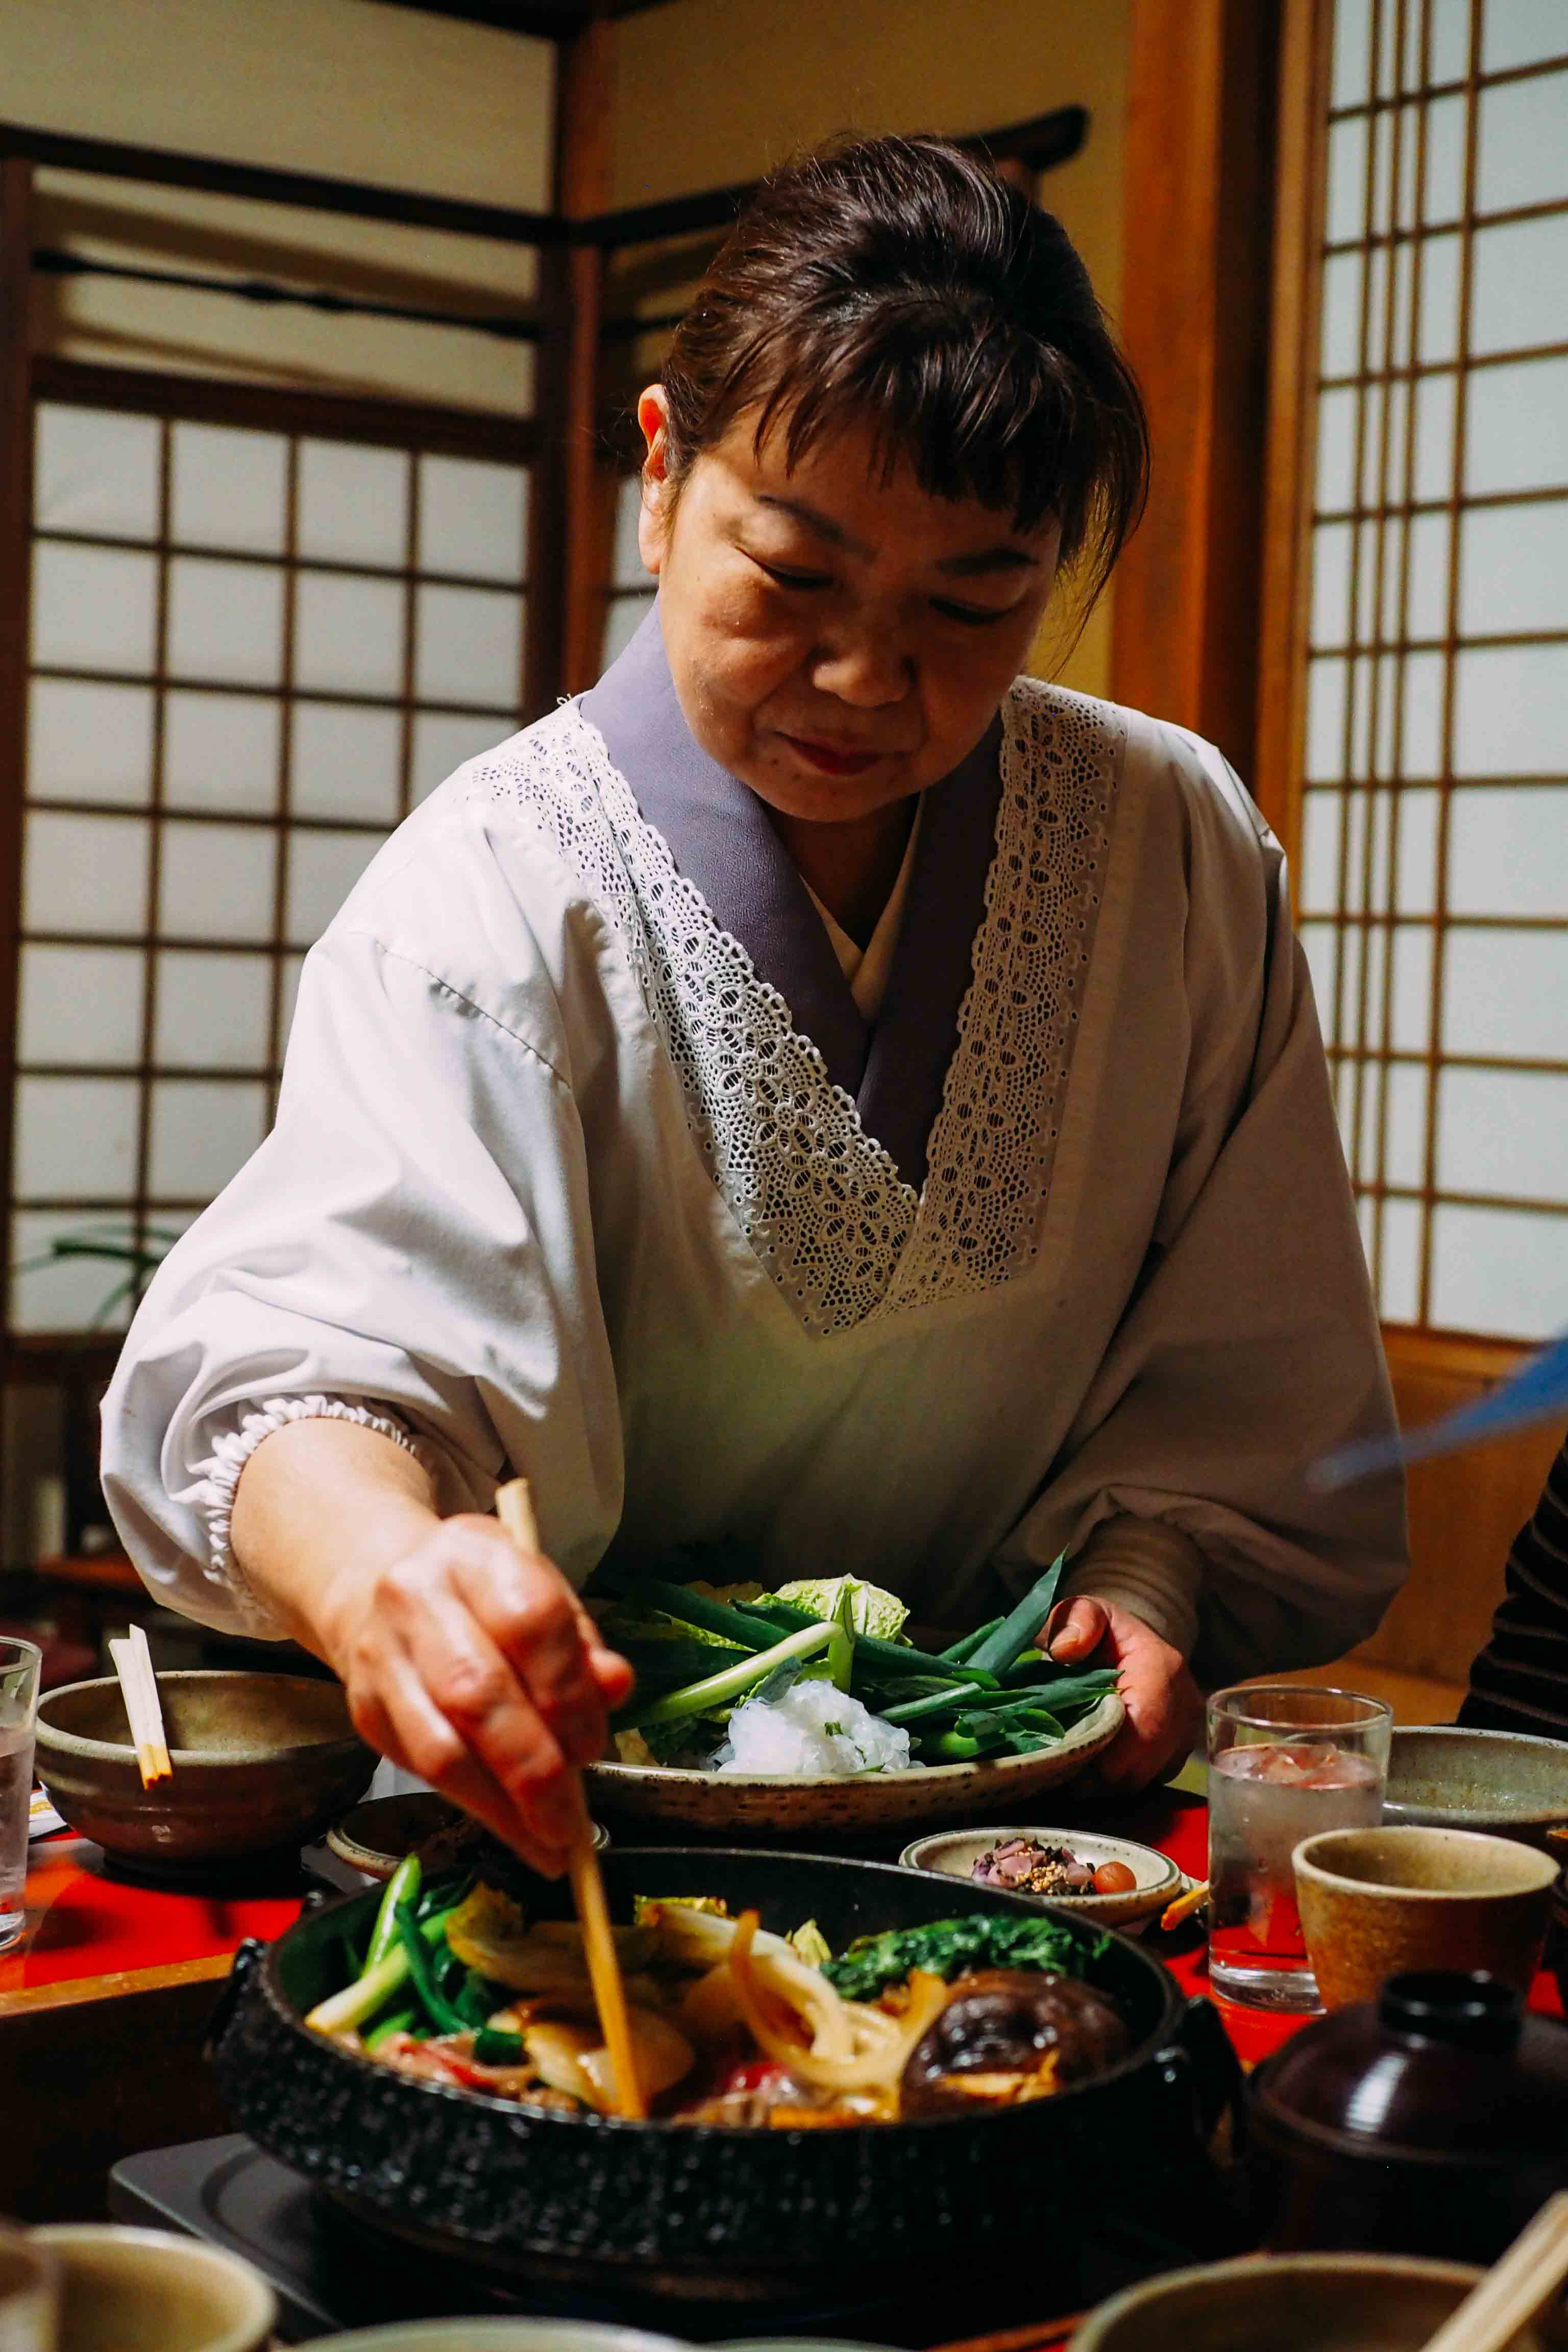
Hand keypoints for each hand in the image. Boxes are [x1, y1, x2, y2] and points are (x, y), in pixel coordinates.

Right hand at [321, 1515, 632, 1877]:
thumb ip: (581, 1645)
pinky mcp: (365, 1710)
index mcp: (477, 1555)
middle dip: (534, 1769)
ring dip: (502, 1807)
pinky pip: (421, 1771)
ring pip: (441, 1749)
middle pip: (477, 1693)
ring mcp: (381, 1657)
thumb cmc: (481, 1597)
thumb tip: (616, 1689)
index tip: (592, 1747)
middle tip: (572, 1821)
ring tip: (549, 1842)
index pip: (530, 1622)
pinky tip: (514, 1828)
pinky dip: (476, 1808)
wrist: (379, 1585)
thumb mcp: (541, 1595)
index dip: (568, 1694)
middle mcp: (418, 1598)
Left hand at [1042, 1595, 1202, 1791]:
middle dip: (1100, 1775)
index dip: (1104, 1756)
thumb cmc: (1103, 1631)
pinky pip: (1151, 1779)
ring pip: (1146, 1776)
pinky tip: (1098, 1768)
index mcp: (1163, 1668)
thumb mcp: (1083, 1611)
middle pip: (1143, 1763)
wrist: (1131, 1644)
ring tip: (1076, 1770)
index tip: (1067, 1761)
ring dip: (1109, 1781)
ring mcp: (1188, 1729)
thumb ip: (1073, 1620)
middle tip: (1063, 1772)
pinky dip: (1122, 1779)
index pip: (1141, 1730)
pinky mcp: (1182, 1748)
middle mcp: (1185, 1703)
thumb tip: (1067, 1650)